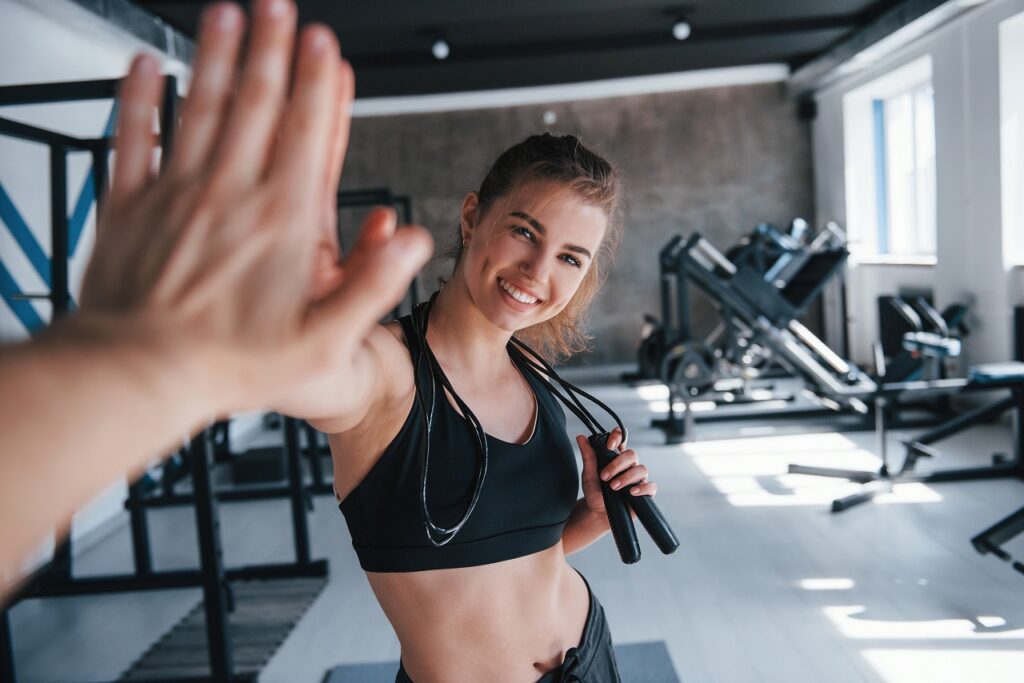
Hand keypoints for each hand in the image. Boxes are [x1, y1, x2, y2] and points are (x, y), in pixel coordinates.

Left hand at [79, 0, 431, 413]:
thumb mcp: (323, 341)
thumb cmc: (228, 363)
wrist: (140, 372)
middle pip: (256, 103)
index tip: (324, 44)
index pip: (305, 132)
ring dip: (216, 55)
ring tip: (228, 13)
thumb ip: (372, 284)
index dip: (318, 83)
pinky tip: (150, 66)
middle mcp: (230, 194)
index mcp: (280, 221)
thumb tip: (412, 240)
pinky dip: (141, 96)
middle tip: (278, 6)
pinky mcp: (131, 205)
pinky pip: (135, 136)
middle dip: (271, 48)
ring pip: (201, 106)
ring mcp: (177, 193)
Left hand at [575, 428, 657, 519]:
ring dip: (626, 477)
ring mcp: (638, 478)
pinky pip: (651, 486)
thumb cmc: (594, 491)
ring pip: (642, 469)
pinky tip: (631, 492)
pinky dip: (643, 488)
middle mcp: (629, 465)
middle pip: (632, 454)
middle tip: (604, 476)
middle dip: (617, 464)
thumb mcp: (588, 474)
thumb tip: (581, 437)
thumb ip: (588, 456)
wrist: (598, 513)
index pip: (622, 438)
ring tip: (613, 487)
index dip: (619, 436)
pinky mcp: (645, 492)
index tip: (609, 445)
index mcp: (616, 456)